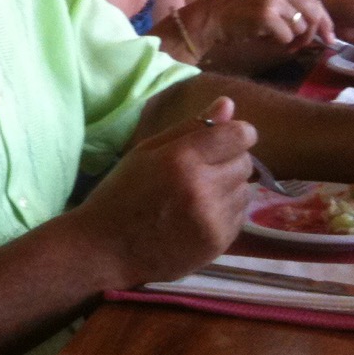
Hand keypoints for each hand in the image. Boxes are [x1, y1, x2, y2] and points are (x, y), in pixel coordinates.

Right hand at [74, 98, 255, 287]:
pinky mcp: (219, 243)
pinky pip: (239, 216)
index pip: (239, 135)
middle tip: (199, 171)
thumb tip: (228, 104)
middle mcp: (202, 187)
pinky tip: (196, 216)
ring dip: (228, 188)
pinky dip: (224, 213)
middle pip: (246, 162)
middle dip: (229, 161)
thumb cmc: (121, 194)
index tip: (222, 140)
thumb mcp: (146, 152)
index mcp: (180, 158)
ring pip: (246, 190)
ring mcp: (212, 218)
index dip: (236, 134)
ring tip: (195, 196)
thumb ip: (189, 127)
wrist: (107, 250)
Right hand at [178, 0, 333, 56]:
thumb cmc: (241, 13)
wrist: (212, 17)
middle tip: (299, 46)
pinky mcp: (265, 14)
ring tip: (276, 40)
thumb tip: (324, 29)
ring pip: (300, 28)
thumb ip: (294, 9)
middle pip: (312, 15)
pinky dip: (278, 43)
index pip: (315, 2)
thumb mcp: (269, 2)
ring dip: (291, 40)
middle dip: (310, 34)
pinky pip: (286, 36)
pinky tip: (265, 38)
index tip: (329, 38)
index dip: (324, 22)